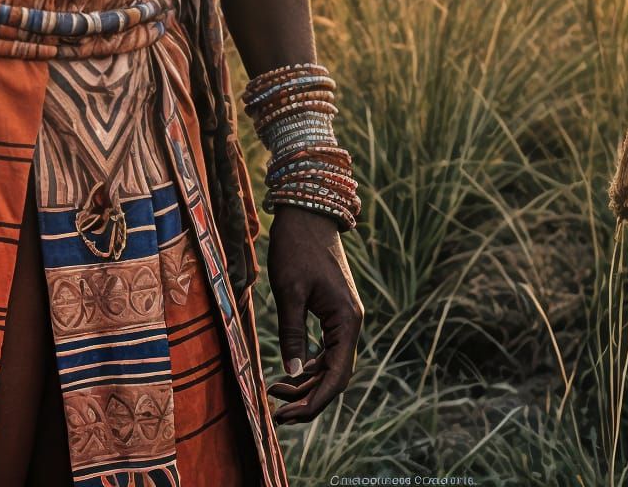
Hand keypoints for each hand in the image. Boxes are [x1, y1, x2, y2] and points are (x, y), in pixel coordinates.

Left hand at [264, 206, 362, 424]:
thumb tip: (292, 372)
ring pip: (330, 364)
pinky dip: (309, 363)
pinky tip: (289, 371)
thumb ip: (292, 332)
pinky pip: (326, 349)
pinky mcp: (334, 311)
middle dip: (307, 397)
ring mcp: (344, 317)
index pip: (336, 377)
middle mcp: (351, 323)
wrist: (308, 211)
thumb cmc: (296, 247)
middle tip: (276, 412)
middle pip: (335, 375)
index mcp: (347, 321)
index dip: (313, 402)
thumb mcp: (289, 290)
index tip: (286, 416)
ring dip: (306, 382)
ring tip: (275, 392)